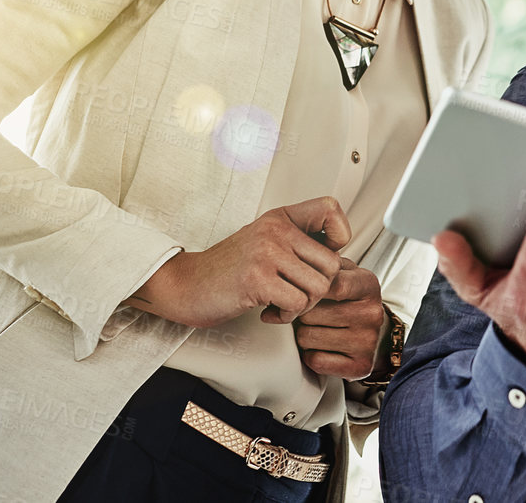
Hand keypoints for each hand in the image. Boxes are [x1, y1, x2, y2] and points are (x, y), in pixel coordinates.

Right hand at [123, 195, 351, 329]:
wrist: (185, 285)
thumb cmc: (228, 269)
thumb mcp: (265, 242)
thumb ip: (298, 242)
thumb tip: (340, 257)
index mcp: (280, 218)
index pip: (331, 209)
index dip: (339, 236)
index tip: (319, 259)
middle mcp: (275, 230)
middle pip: (332, 263)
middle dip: (319, 289)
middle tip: (297, 297)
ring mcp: (266, 253)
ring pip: (318, 287)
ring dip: (303, 306)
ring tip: (282, 306)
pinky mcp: (257, 279)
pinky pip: (297, 304)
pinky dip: (287, 316)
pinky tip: (269, 313)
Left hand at [293, 262, 387, 379]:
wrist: (376, 334)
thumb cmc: (350, 300)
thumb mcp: (343, 273)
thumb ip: (321, 263)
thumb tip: (289, 268)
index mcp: (368, 285)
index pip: (331, 284)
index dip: (308, 291)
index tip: (301, 292)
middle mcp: (371, 313)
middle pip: (311, 314)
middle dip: (303, 315)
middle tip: (311, 315)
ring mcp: (367, 341)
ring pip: (307, 338)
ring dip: (304, 335)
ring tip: (317, 330)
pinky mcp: (360, 366)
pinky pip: (315, 361)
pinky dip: (312, 356)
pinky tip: (323, 348)